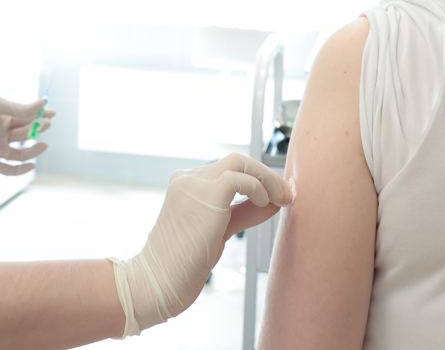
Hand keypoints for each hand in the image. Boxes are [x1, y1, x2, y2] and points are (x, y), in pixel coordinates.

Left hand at [0, 94, 54, 174]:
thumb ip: (20, 110)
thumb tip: (42, 105)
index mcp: (3, 116)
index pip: (27, 117)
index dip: (40, 115)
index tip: (52, 112)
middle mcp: (0, 132)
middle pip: (25, 133)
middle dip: (37, 129)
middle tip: (45, 124)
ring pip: (20, 152)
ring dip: (33, 150)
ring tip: (43, 145)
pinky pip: (7, 169)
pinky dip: (20, 170)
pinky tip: (31, 165)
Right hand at [108, 153, 293, 335]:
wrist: (156, 283)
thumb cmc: (184, 264)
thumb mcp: (219, 231)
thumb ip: (243, 213)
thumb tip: (274, 202)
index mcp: (187, 184)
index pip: (229, 170)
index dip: (258, 178)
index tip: (280, 194)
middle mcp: (188, 178)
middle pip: (236, 161)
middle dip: (266, 175)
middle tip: (288, 194)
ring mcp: (194, 184)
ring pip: (239, 163)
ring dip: (267, 179)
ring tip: (283, 198)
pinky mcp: (205, 195)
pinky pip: (240, 178)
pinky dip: (258, 187)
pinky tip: (265, 204)